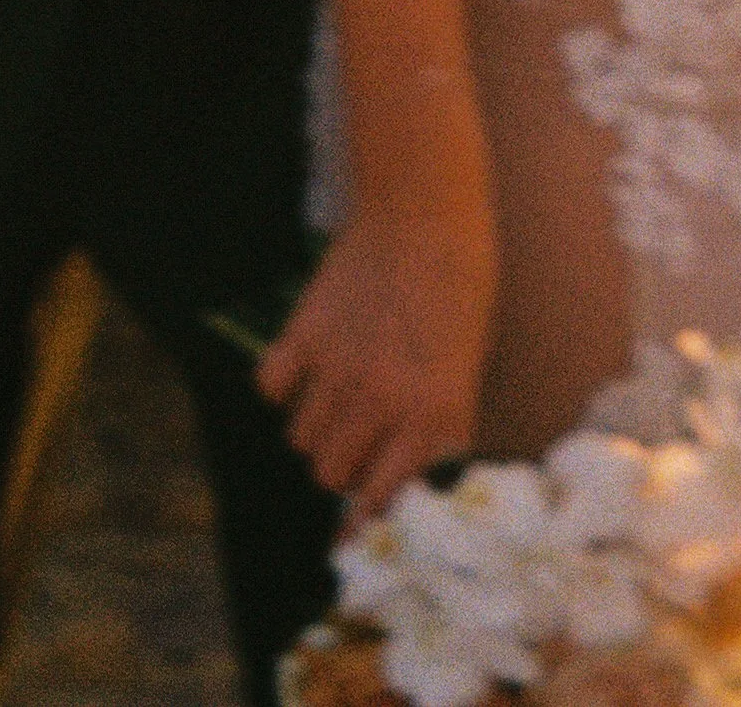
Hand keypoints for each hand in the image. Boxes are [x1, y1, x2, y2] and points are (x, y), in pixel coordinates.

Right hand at [255, 201, 497, 519]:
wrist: (426, 216)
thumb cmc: (461, 289)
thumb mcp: (468, 369)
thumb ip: (439, 425)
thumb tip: (409, 473)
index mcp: (430, 416)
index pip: (383, 498)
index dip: (367, 516)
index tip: (356, 524)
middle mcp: (380, 403)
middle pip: (330, 472)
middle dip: (340, 466)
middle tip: (351, 443)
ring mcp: (338, 369)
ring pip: (301, 437)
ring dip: (314, 427)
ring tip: (333, 399)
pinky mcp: (305, 333)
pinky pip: (271, 387)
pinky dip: (282, 384)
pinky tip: (303, 366)